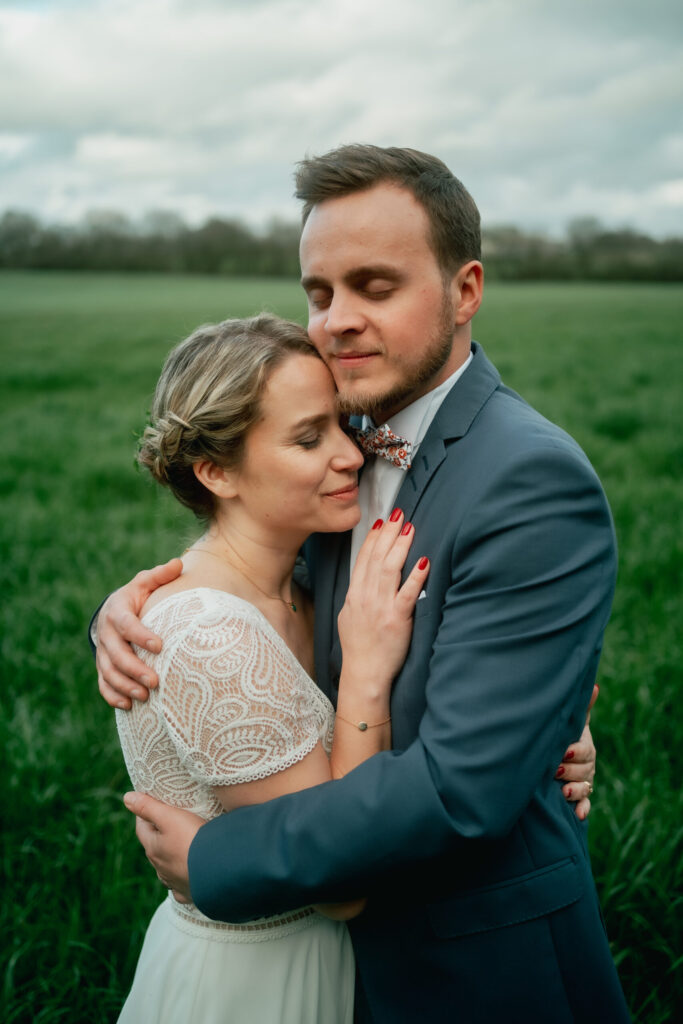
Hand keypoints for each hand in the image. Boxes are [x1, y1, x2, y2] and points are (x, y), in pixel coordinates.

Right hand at [96, 559, 182, 708]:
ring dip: (125, 686)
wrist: (116, 611)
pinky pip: (103, 684)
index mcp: (117, 611)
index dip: (140, 636)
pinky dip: (112, 696)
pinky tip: (128, 706)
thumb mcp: (146, 583)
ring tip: (145, 697)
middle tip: (155, 682)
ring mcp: (102, 652)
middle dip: (134, 669)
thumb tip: (178, 564)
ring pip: (108, 672)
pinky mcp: (102, 667)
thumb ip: (161, 575)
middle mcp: (106, 633)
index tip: (160, 646)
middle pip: (116, 654)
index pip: (126, 624)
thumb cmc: (139, 597)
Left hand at [123, 791, 203, 901]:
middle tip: (169, 821)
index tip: (150, 804)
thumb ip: (148, 807)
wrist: (217, 870)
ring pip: (166, 867)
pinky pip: (181, 885)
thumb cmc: (192, 839)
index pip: (142, 828)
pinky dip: (182, 878)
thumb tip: (126, 798)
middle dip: (158, 835)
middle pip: (154, 848)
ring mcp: (175, 881)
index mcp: (153, 849)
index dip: (144, 815)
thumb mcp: (169, 817)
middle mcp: (160, 868)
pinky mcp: (190, 892)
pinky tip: (187, 874)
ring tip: (180, 846)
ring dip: (170, 857)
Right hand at [338, 510, 429, 690]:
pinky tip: (424, 561)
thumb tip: (364, 582)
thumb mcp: (349, 617)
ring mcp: (380, 607)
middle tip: (398, 515)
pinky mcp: (396, 619)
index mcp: (354, 595)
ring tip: (409, 528)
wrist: (363, 674)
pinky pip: (407, 593)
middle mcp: (366, 597)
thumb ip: (358, 596)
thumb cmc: (359, 649)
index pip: (363, 559)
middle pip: (377, 558)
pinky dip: (416, 576)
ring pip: (389, 569)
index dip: (372, 538)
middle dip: (388, 534)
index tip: (381, 522)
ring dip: (400, 546)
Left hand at [557, 685, 598, 820]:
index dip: (576, 752)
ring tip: (563, 792)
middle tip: (554, 770)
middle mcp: (586, 766)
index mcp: (584, 747)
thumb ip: (581, 708)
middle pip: (585, 771)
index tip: (564, 751)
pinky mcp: (577, 798)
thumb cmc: (561, 735)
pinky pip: (584, 806)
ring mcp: (582, 783)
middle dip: (571, 771)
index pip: (586, 751)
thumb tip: (594, 686)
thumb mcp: (570, 723)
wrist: (548, 756)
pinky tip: (577, 815)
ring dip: (576, 791)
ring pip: (584, 788)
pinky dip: (582, 810)